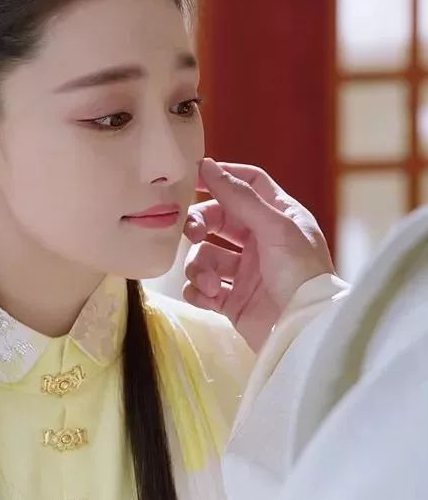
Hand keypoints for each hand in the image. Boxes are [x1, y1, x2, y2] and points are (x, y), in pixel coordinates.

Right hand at [183, 158, 335, 351]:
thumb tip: (208, 165)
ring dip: (200, 268)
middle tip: (192, 234)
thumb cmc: (302, 274)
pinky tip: (208, 298)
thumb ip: (240, 197)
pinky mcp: (234, 302)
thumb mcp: (275, 227)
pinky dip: (199, 292)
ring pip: (206, 257)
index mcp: (278, 217)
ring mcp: (246, 273)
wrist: (308, 334)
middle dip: (200, 225)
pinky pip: (203, 289)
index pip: (248, 185)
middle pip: (217, 220)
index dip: (222, 178)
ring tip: (211, 285)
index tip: (192, 177)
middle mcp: (261, 241)